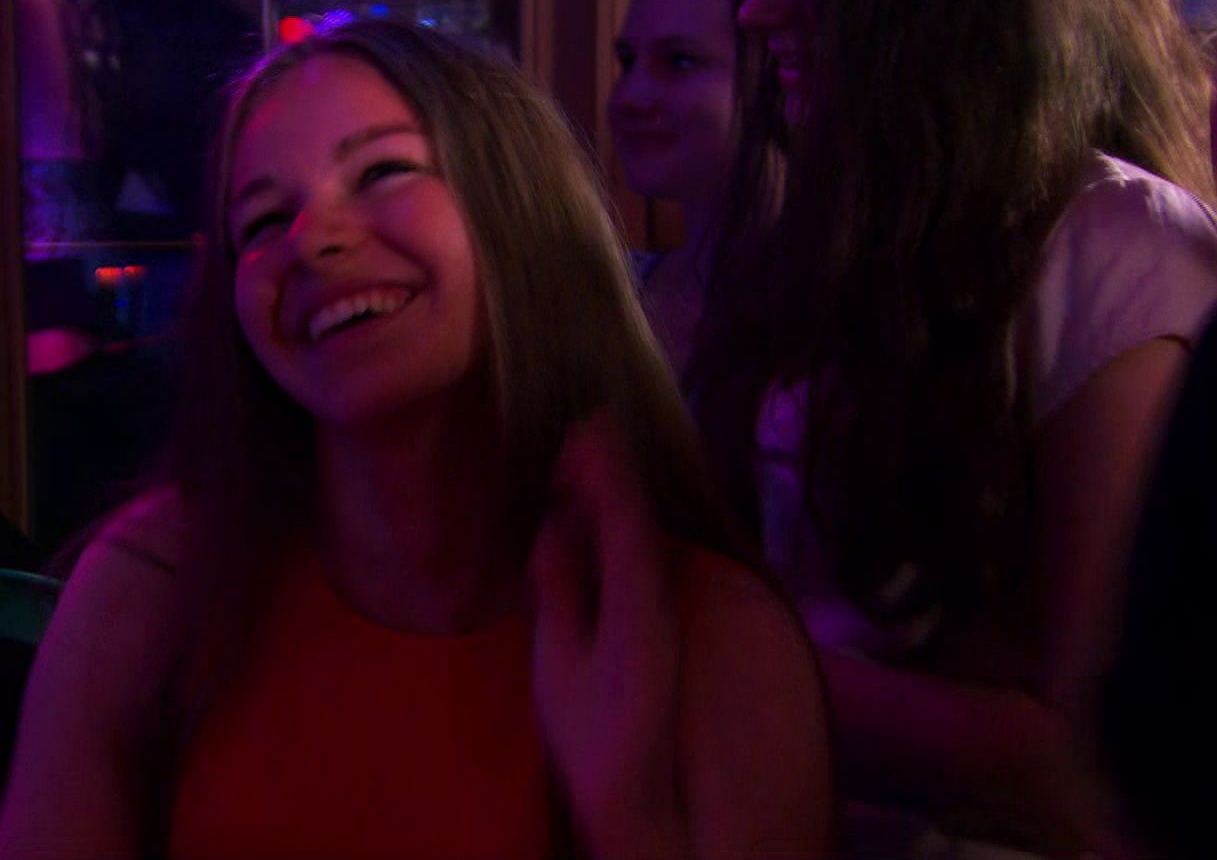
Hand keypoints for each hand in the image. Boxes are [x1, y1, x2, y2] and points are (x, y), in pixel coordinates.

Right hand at [528, 416, 688, 857]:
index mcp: (635, 601)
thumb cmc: (590, 733)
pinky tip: (597, 517)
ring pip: (641, 536)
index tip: (587, 430)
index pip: (624, 518)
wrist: (636, 789)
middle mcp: (658, 597)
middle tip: (587, 427)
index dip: (606, 471)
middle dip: (613, 472)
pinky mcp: (657, 624)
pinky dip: (619, 524)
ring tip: (590, 456)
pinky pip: (639, 556)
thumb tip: (555, 531)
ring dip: (616, 494)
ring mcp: (662, 611)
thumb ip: (560, 591)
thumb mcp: (560, 661)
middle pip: (637, 519)